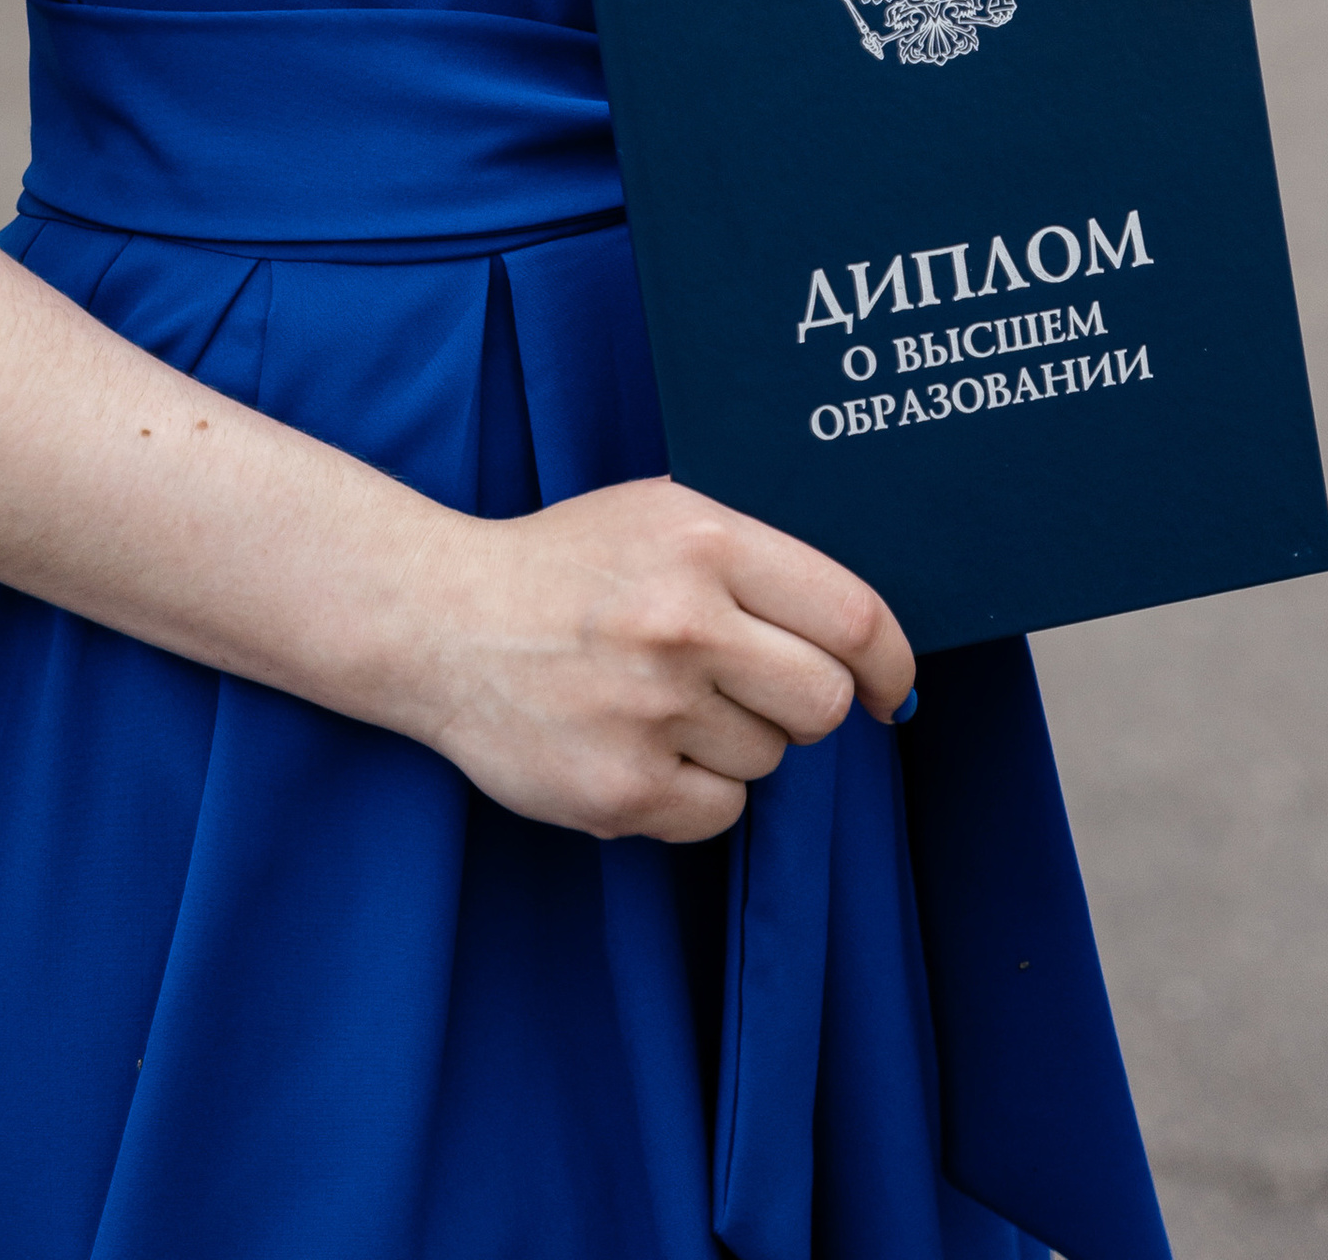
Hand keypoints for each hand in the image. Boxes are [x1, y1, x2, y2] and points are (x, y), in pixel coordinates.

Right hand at [403, 477, 912, 843]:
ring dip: (735, 741)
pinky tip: (641, 745)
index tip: (888, 686)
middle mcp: (683, 623)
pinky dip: (695, 790)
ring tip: (661, 701)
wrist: (440, 619)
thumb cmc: (565, 565)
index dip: (888, 661)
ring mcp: (650, 711)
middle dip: (801, 702)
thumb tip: (865, 637)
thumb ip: (755, 558)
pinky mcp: (621, 789)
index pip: (850, 616)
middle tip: (751, 686)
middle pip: (820, 700)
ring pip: (770, 759)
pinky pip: (719, 811)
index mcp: (703, 541)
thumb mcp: (658, 515)